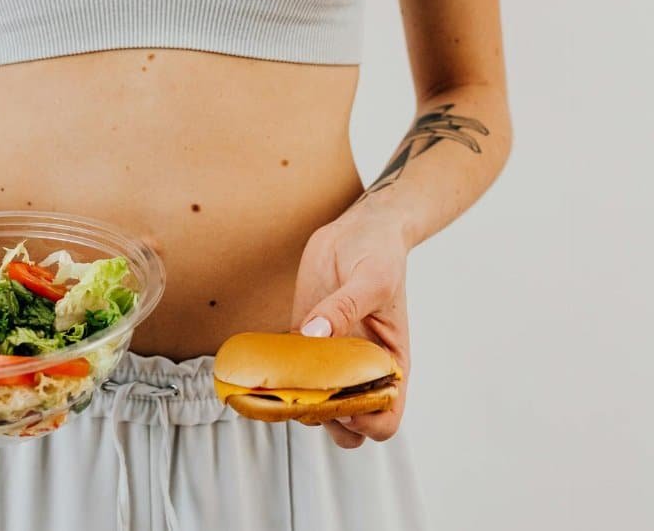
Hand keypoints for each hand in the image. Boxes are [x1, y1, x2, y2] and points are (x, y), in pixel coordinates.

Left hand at [291, 211, 410, 448]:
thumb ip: (344, 308)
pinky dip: (276, 376)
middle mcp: (360, 368)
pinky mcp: (304, 339)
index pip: (387, 417)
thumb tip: (314, 334)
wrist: (358, 230)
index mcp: (390, 363)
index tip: (345, 404)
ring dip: (296, 400)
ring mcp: (330, 357)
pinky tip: (263, 366)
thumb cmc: (380, 254)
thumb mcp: (371, 279)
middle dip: (326, 419)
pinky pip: (289, 371)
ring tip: (281, 381)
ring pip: (313, 403)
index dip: (367, 422)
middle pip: (346, 424)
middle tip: (306, 393)